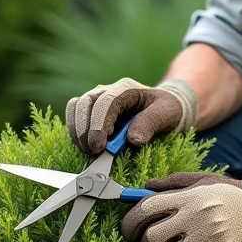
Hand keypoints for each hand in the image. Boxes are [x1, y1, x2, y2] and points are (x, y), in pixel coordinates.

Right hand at [66, 77, 197, 153]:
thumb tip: (133, 140)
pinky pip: (74, 116)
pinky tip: (86, 146)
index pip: (105, 102)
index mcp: (125, 88)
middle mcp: (107, 90)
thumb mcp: (166, 113)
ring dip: (77, 131)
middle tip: (93, 152)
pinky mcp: (90, 110)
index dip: (99, 125)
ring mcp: (96, 98)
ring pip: (76, 108)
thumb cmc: (166, 108)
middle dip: (84, 130)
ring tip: (89, 151)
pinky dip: (76, 131)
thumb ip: (151, 123)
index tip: (99, 148)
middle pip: (84, 103)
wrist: (161, 106)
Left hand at [120, 169, 241, 241]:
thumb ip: (172, 184)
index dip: (129, 224)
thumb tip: (142, 189)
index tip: (130, 235)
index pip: (145, 209)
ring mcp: (208, 240)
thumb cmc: (231, 195)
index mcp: (188, 197)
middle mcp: (195, 217)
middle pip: (151, 240)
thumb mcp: (202, 181)